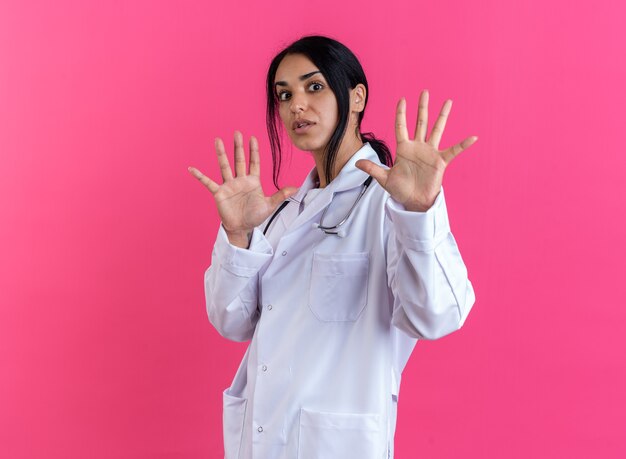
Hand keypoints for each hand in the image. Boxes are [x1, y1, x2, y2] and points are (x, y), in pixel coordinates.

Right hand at [188, 131, 297, 246]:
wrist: (242, 228)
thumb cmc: (255, 216)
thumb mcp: (270, 205)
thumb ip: (281, 195)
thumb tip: (296, 188)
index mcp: (253, 181)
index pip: (254, 162)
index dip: (254, 151)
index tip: (253, 138)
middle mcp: (240, 180)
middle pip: (239, 160)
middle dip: (238, 146)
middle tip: (237, 132)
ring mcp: (229, 185)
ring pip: (224, 166)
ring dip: (221, 153)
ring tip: (218, 140)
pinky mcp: (219, 193)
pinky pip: (208, 183)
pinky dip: (200, 176)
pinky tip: (192, 169)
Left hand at [356, 90, 477, 211]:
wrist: (413, 202)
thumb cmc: (400, 190)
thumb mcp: (384, 178)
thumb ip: (372, 168)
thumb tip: (356, 162)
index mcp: (404, 148)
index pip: (401, 127)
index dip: (401, 114)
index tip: (402, 100)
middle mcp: (418, 147)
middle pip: (420, 122)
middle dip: (422, 107)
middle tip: (425, 91)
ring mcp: (430, 152)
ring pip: (436, 130)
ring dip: (442, 116)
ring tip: (448, 101)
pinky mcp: (440, 161)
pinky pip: (454, 151)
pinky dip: (463, 145)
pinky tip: (473, 137)